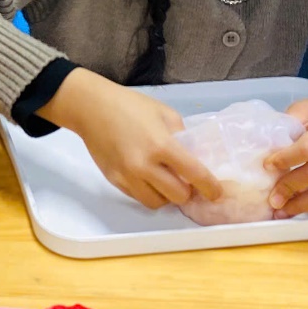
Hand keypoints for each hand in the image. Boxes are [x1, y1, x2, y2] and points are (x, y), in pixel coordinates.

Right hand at [42, 69, 222, 209]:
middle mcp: (145, 165)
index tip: (215, 192)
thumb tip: (193, 155)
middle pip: (177, 196)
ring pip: (157, 203)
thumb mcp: (164, 113)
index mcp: (162, 145)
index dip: (210, 187)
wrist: (92, 108)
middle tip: (187, 182)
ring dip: (167, 196)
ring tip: (166, 182)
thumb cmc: (130, 105)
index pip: (194, 174)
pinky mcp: (114, 181)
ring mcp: (127, 176)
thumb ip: (181, 135)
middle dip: (187, 192)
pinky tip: (148, 179)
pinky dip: (148, 192)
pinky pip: (138, 197)